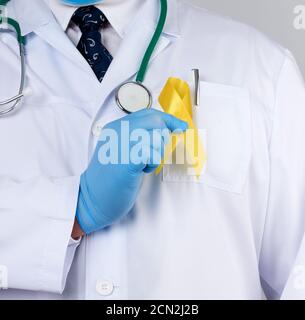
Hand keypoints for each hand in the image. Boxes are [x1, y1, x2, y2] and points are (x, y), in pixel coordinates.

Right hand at [76, 109, 187, 233]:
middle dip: (163, 136)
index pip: (148, 113)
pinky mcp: (129, 159)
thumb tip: (164, 129)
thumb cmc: (109, 177)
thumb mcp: (120, 148)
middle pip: (155, 120)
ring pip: (156, 136)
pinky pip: (153, 152)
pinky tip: (142, 170)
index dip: (168, 119)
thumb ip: (136, 136)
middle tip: (156, 152)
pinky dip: (152, 163)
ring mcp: (123, 143)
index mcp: (115, 126)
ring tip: (143, 164)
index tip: (180, 126)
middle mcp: (119, 130)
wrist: (93, 198)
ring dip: (156, 152)